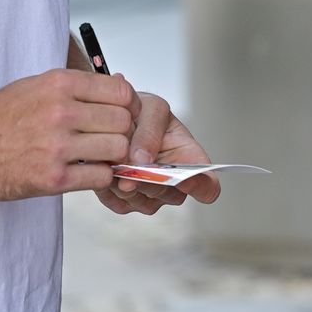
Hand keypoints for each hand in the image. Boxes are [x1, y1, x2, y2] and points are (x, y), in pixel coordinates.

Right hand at [0, 68, 137, 200]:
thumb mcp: (31, 86)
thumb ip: (73, 87)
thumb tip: (118, 85)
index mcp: (57, 84)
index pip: (120, 91)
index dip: (128, 106)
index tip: (122, 116)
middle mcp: (60, 111)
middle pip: (123, 122)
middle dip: (122, 134)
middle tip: (110, 141)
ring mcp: (57, 145)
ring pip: (118, 150)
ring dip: (113, 157)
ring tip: (97, 157)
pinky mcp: (53, 177)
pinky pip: (101, 177)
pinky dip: (100, 177)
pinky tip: (86, 172)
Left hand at [94, 91, 220, 216]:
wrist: (113, 116)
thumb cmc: (143, 111)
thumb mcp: (152, 108)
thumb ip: (151, 131)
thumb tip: (142, 160)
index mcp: (190, 159)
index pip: (208, 187)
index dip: (199, 186)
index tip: (182, 179)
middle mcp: (174, 184)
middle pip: (171, 196)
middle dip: (150, 181)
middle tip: (130, 166)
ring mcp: (151, 196)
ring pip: (143, 202)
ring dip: (126, 183)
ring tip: (112, 158)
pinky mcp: (125, 202)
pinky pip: (119, 204)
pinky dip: (109, 187)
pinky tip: (103, 166)